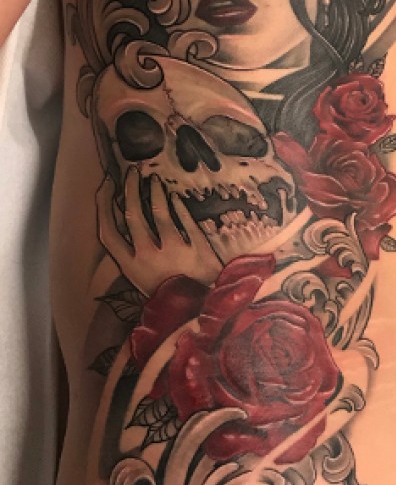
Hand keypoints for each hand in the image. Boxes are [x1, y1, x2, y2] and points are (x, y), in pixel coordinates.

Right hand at [96, 169, 221, 295]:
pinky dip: (177, 205)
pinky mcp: (197, 247)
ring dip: (154, 193)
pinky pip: (184, 219)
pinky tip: (174, 197)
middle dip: (129, 189)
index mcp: (130, 267)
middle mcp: (148, 256)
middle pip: (133, 214)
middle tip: (132, 172)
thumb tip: (125, 219)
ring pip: (159, 212)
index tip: (106, 186)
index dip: (104, 205)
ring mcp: (174, 250)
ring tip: (153, 180)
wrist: (201, 312)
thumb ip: (132, 255)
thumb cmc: (167, 296)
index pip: (108, 231)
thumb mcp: (141, 280)